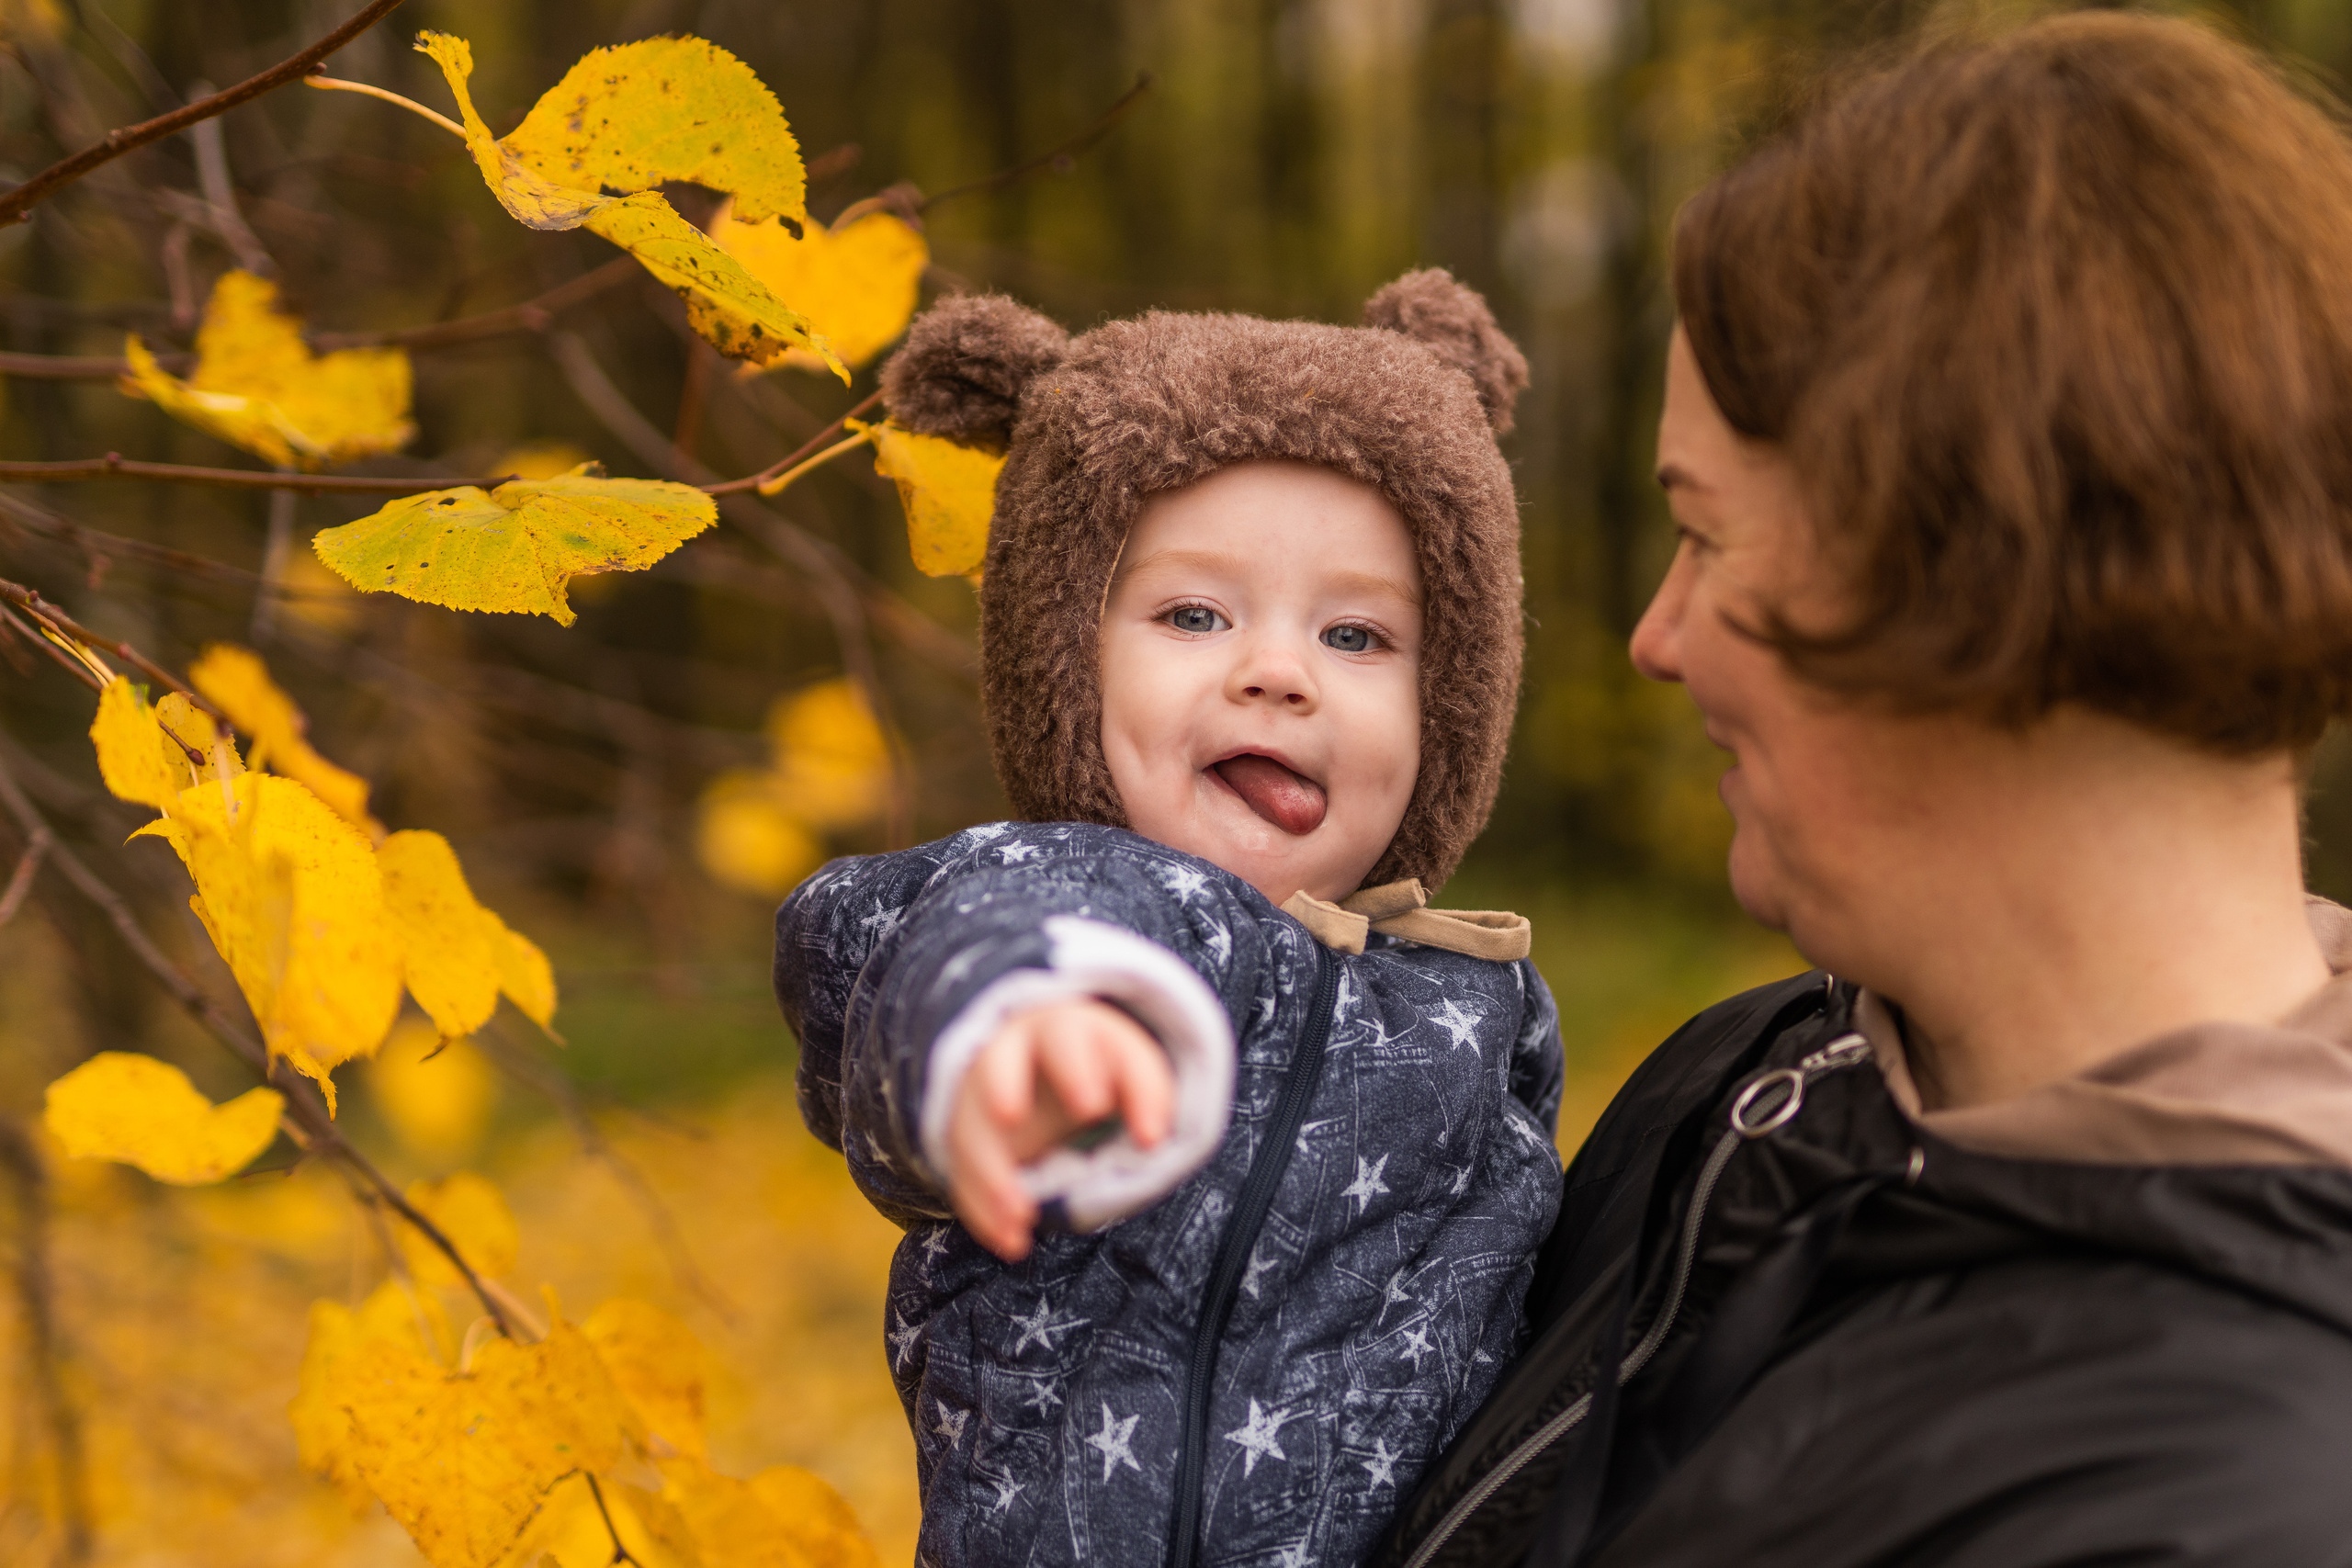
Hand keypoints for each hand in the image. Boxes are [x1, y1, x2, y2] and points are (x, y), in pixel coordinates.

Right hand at [945, 998, 1172, 1260]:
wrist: (1049, 1064)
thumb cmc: (1099, 1065)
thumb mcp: (1130, 1068)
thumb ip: (1147, 1093)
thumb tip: (1151, 1138)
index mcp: (1059, 1030)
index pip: (1064, 1038)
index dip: (1075, 1068)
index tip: (1093, 1105)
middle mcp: (1009, 1054)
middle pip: (995, 1067)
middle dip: (1002, 1089)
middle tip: (1012, 1119)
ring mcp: (976, 1097)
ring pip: (969, 1127)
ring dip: (990, 1174)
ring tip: (1020, 1218)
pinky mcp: (963, 1136)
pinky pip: (960, 1171)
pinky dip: (982, 1209)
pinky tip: (1010, 1241)